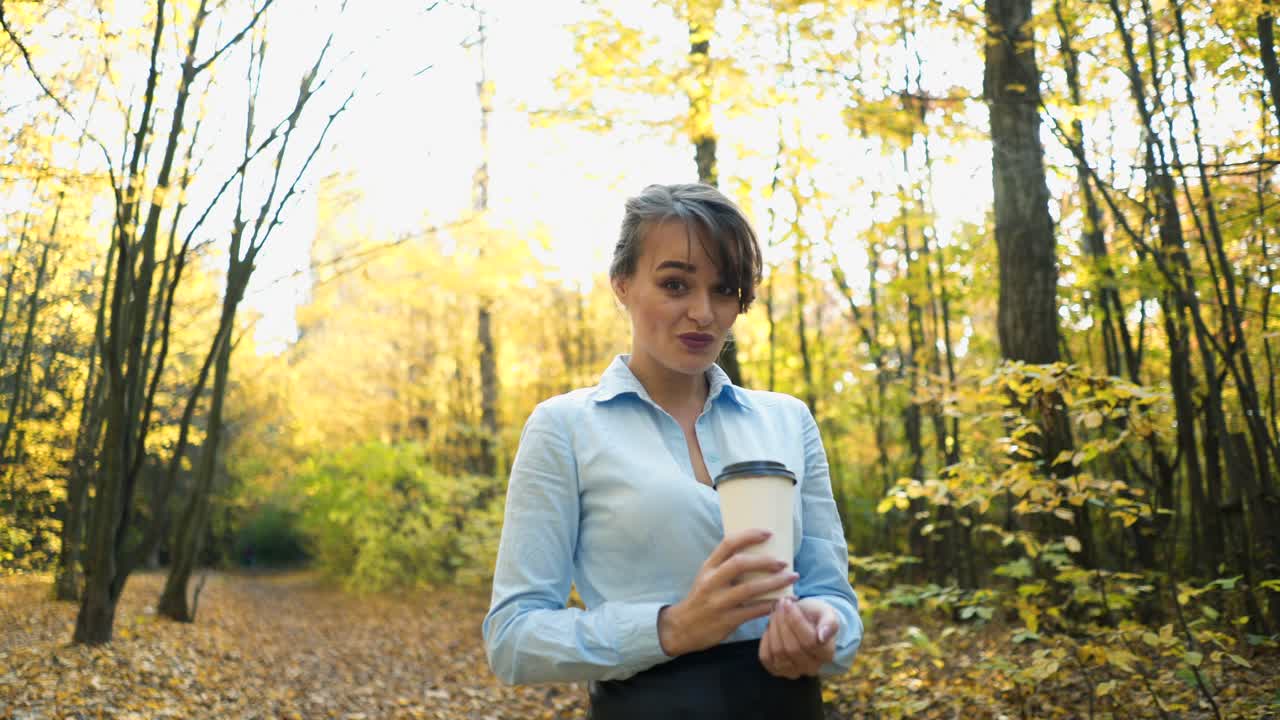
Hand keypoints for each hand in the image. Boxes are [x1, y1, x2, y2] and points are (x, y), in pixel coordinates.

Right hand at [658, 528, 798, 656]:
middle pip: (740, 564)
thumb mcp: (707, 577)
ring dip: (774, 583)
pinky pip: (753, 611)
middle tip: (784, 562)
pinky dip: (771, 605)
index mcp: (708, 567)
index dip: (749, 536)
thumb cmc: (701, 599)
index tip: (768, 533)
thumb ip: (726, 565)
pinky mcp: (726, 620)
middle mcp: (712, 582)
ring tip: (792, 578)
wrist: (682, 628)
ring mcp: (718, 602)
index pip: (728, 544)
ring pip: (750, 589)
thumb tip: (757, 551)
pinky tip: (784, 601)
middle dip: (765, 561)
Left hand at [759, 596, 837, 678]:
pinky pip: (765, 657)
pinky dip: (765, 639)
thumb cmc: (816, 616)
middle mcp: (812, 668)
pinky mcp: (777, 671)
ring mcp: (794, 672)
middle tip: (780, 605)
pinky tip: (770, 627)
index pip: (810, 642)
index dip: (796, 621)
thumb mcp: (826, 613)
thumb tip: (822, 637)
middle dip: (782, 622)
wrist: (806, 624)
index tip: (788, 603)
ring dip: (773, 628)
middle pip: (792, 648)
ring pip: (778, 652)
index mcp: (826, 654)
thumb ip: (830, 623)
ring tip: (775, 613)